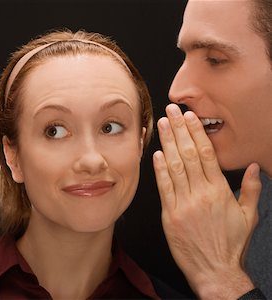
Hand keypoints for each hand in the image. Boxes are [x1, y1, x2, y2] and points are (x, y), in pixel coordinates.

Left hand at [153, 104, 260, 298]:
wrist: (215, 271)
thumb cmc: (231, 245)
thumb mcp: (249, 216)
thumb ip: (250, 189)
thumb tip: (252, 167)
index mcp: (220, 191)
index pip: (207, 155)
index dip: (197, 134)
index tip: (190, 118)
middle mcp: (201, 194)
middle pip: (189, 155)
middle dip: (179, 130)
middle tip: (172, 112)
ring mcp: (184, 204)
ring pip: (175, 167)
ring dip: (167, 144)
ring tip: (162, 125)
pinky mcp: (170, 215)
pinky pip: (164, 188)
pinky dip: (159, 170)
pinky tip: (156, 155)